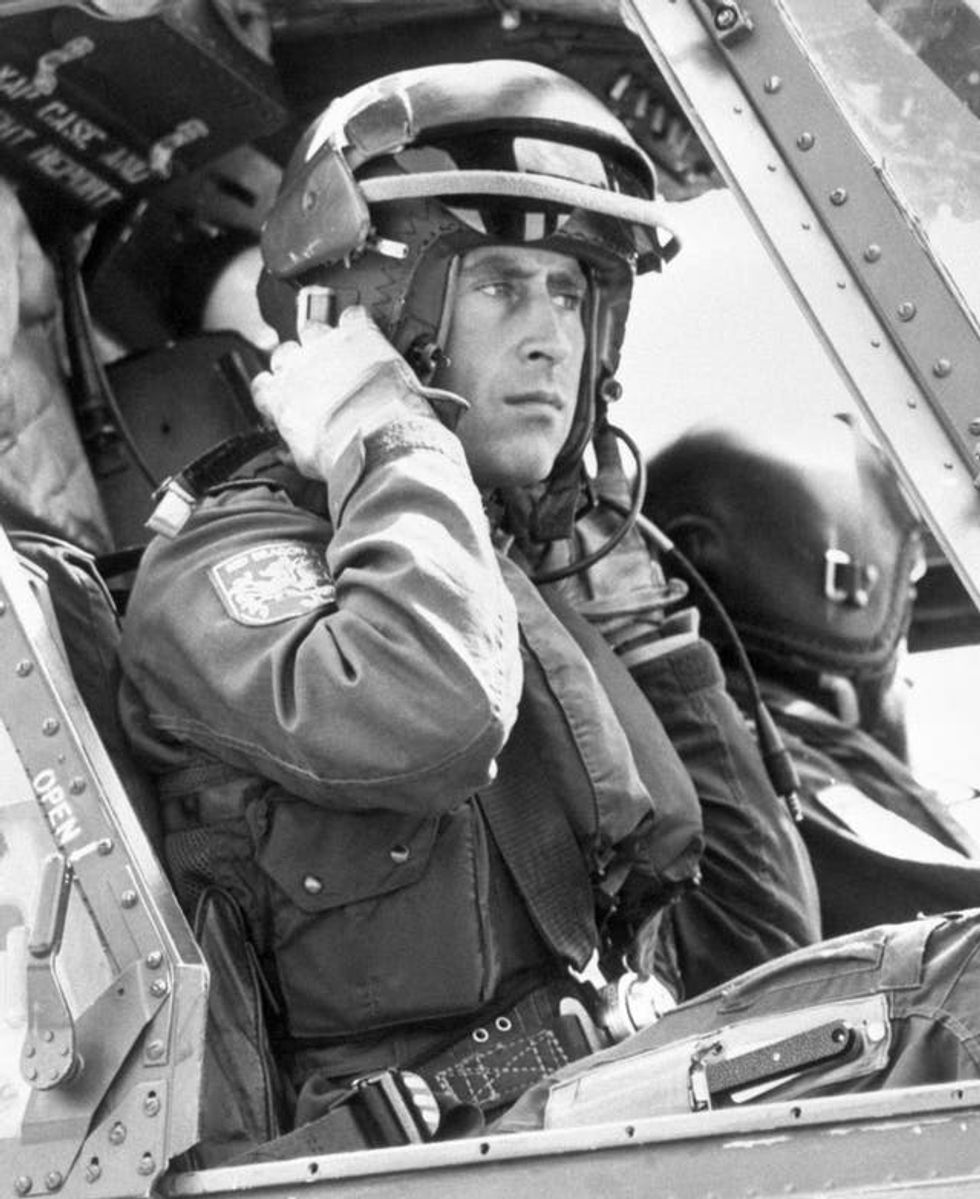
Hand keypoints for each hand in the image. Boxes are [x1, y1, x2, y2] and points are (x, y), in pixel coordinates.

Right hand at [251, 306, 423, 478]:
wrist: (380, 439)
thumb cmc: (342, 456)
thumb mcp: (308, 463)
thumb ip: (292, 450)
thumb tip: (285, 453)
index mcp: (280, 397)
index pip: (262, 386)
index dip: (276, 391)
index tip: (289, 399)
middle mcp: (296, 366)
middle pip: (285, 354)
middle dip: (298, 363)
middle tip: (318, 378)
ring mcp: (327, 346)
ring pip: (313, 329)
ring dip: (323, 340)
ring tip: (340, 354)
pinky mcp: (358, 335)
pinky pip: (353, 316)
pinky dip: (357, 323)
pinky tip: (364, 334)